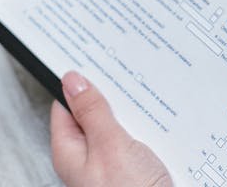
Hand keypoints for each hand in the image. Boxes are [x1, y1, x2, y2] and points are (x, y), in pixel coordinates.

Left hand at [50, 71, 172, 186]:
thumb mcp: (109, 144)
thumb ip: (92, 112)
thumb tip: (72, 81)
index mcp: (70, 151)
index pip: (65, 105)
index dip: (78, 82)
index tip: (93, 59)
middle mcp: (88, 158)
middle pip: (94, 113)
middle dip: (111, 94)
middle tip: (126, 72)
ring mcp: (111, 164)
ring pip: (119, 124)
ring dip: (134, 111)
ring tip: (148, 97)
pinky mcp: (134, 168)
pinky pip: (138, 138)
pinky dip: (148, 126)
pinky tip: (160, 121)